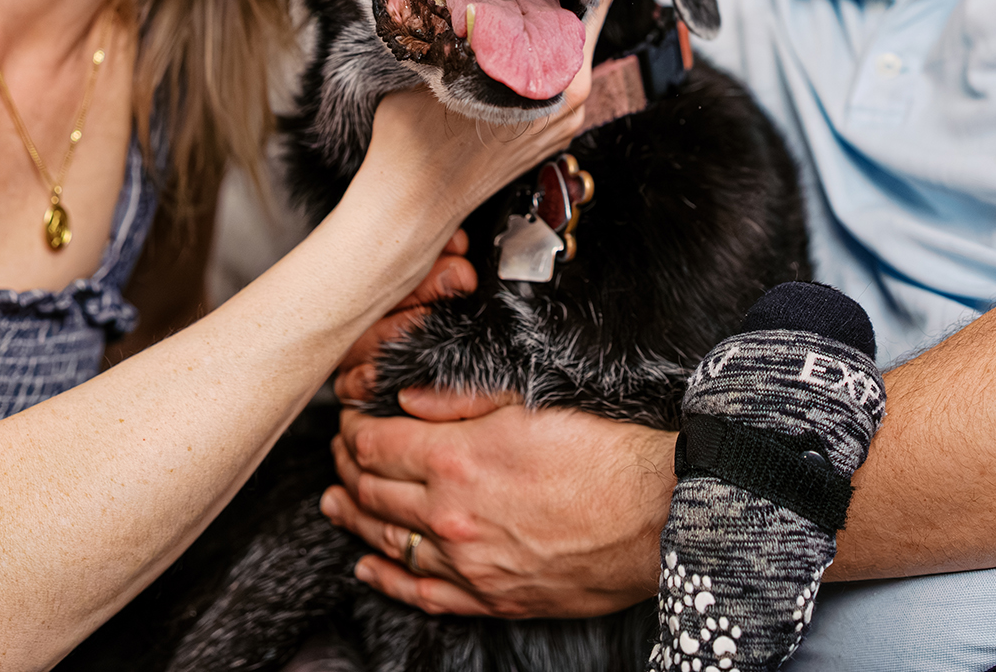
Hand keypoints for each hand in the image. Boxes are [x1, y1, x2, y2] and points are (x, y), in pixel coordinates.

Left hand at [320, 390, 674, 617]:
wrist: (660, 515)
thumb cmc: (608, 454)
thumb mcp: (534, 402)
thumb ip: (462, 398)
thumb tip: (408, 398)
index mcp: (457, 459)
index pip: (376, 443)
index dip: (353, 427)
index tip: (350, 417)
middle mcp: (452, 516)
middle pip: (372, 491)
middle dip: (347, 466)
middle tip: (340, 450)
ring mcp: (469, 564)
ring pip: (387, 542)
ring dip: (354, 518)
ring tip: (335, 500)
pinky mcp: (492, 597)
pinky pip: (422, 593)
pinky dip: (387, 578)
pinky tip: (369, 566)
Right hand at [334, 0, 637, 396]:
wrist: (409, 208)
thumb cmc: (414, 139)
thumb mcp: (436, 61)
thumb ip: (466, 18)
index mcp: (561, 77)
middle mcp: (574, 94)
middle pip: (590, 12)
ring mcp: (564, 111)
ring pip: (574, 36)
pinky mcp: (549, 121)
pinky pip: (560, 59)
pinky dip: (550, 27)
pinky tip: (529, 0)